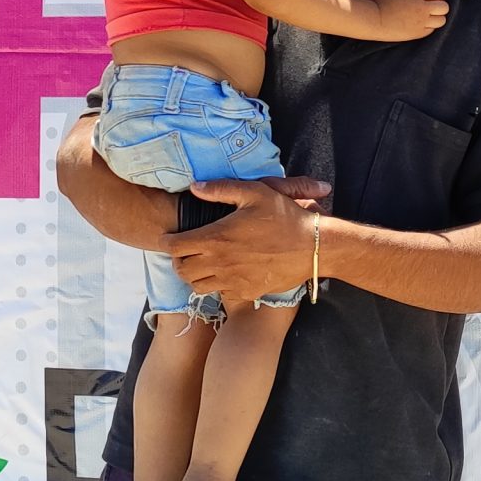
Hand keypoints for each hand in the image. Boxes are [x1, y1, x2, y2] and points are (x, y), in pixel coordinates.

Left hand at [171, 177, 325, 301]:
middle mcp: (220, 263)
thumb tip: (195, 187)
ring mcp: (232, 281)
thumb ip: (221, 189)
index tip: (169, 238)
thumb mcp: (255, 192)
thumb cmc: (285, 216)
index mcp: (217, 238)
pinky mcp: (246, 292)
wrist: (313, 247)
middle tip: (185, 250)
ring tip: (203, 262)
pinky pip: (221, 292)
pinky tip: (226, 271)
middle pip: (181, 270)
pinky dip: (217, 284)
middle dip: (177, 260)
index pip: (174, 247)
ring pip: (197, 286)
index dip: (167, 242)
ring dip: (194, 275)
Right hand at [373, 0, 449, 40]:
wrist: (376, 21)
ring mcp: (421, 22)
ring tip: (429, 17)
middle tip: (433, 8)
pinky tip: (422, 24)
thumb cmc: (383, 4)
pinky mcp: (418, 33)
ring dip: (437, 18)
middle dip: (441, 6)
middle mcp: (421, 8)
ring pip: (442, 20)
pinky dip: (430, 27)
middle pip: (444, 7)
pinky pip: (432, 30)